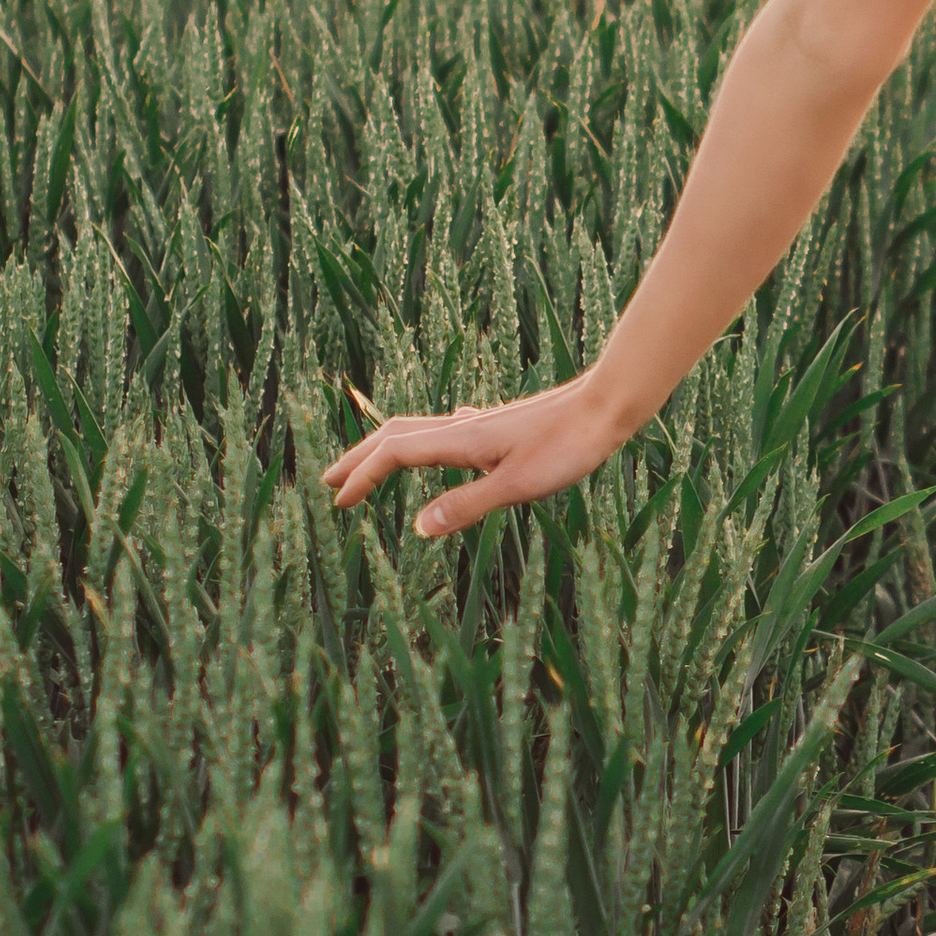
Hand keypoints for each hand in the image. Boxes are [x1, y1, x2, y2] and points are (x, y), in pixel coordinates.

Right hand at [321, 373, 633, 538]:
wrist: (606, 407)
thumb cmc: (567, 447)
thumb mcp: (516, 486)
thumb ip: (467, 505)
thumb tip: (417, 528)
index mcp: (461, 441)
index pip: (394, 454)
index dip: (363, 476)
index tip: (338, 502)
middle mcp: (464, 427)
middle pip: (396, 434)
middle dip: (360, 458)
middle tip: (328, 482)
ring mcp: (482, 424)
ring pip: (420, 429)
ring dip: (387, 448)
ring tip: (371, 467)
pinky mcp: (501, 426)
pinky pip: (448, 430)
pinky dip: (425, 441)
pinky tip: (444, 445)